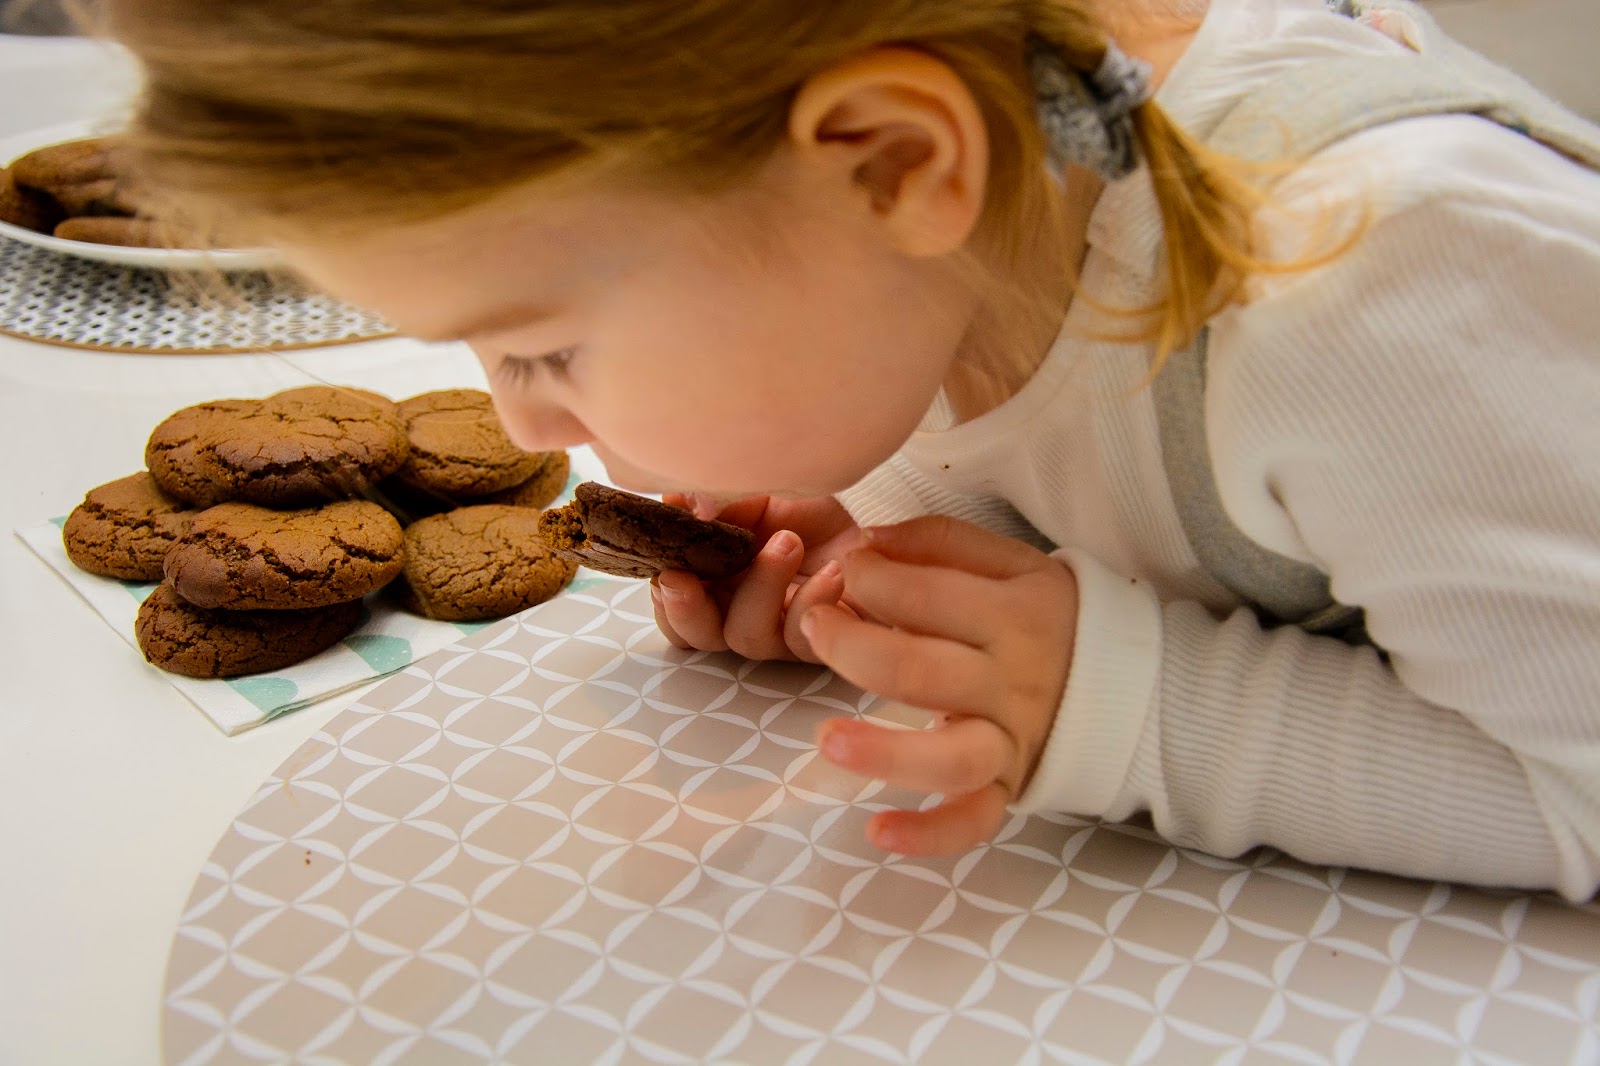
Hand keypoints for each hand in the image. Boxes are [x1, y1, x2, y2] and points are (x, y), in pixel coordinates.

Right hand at [650, 494, 861, 661]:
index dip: (661, 591)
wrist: (876, 513)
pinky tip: (833, 571)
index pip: (672, 600)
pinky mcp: (821, 638)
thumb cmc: (811, 504)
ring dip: (759, 589)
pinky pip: (805, 638)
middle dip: (684, 609)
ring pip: (747, 636)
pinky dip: (814, 602)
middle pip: (696, 634)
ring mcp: (779, 627)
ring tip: (787, 543)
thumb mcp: (759, 489)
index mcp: (715, 574)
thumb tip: (684, 503)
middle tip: (682, 578)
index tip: (665, 567)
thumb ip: (719, 498)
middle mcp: (739, 607)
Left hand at [800, 515, 1078, 856]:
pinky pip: (973, 820)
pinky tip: (877, 831)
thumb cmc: (1046, 616)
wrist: (1126, 681)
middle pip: (918, 671)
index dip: (868, 578)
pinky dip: (929, 835)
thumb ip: (940, 541)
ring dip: (882, 752)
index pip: (925, 595)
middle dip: (849, 646)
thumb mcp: (1010, 561)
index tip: (846, 569)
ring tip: (826, 739)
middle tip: (814, 626)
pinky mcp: (1008, 787)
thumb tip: (868, 541)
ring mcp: (1011, 741)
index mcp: (1014, 614)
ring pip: (947, 757)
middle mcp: (1012, 681)